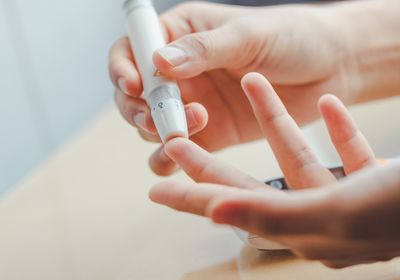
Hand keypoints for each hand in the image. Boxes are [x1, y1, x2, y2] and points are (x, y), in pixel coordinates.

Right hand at [109, 2, 360, 174]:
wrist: (330, 68)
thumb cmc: (292, 37)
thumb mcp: (248, 35)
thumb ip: (203, 50)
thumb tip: (158, 62)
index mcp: (182, 35)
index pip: (133, 49)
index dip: (123, 68)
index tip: (135, 84)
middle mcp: (180, 72)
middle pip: (135, 94)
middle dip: (139, 108)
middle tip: (159, 117)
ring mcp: (192, 104)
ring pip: (152, 125)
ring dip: (158, 132)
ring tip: (189, 128)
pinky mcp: (209, 134)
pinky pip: (176, 151)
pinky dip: (169, 159)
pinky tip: (178, 157)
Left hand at [148, 73, 399, 267]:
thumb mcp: (338, 213)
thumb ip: (273, 215)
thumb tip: (215, 212)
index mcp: (302, 229)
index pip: (231, 209)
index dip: (191, 196)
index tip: (155, 185)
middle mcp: (317, 218)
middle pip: (250, 183)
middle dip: (214, 160)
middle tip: (177, 140)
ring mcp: (345, 199)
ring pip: (299, 154)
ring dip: (279, 119)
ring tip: (256, 85)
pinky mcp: (373, 181)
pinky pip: (346, 150)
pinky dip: (332, 128)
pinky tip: (323, 105)